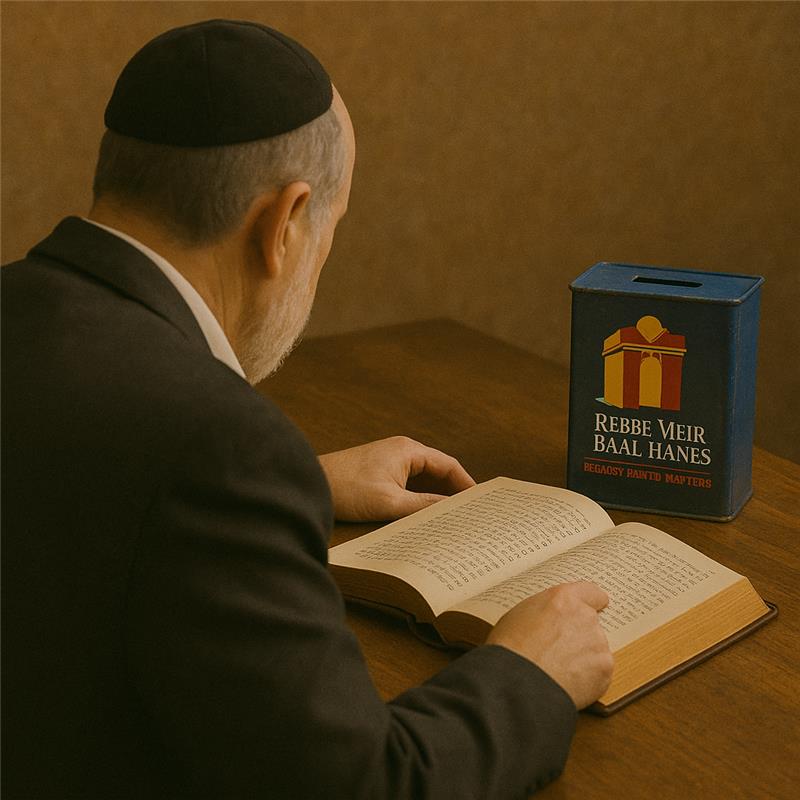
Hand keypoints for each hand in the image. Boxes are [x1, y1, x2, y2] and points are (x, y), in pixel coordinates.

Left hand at [318, 436, 475, 521]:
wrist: (308, 484)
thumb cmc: (346, 488)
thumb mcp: (389, 502)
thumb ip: (423, 506)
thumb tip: (451, 513)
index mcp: (408, 450)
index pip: (449, 465)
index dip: (466, 485)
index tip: (480, 505)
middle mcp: (402, 451)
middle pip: (438, 472)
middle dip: (454, 492)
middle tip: (470, 515)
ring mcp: (390, 461)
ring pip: (423, 480)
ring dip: (436, 497)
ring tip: (451, 519)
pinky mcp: (380, 473)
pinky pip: (409, 485)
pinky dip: (419, 498)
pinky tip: (424, 515)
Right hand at [486, 582, 613, 709]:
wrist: (517, 684)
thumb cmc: (510, 650)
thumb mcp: (519, 615)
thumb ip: (545, 611)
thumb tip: (550, 618)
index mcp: (563, 599)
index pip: (591, 592)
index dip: (591, 602)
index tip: (593, 608)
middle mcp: (585, 616)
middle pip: (591, 623)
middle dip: (579, 635)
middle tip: (559, 650)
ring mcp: (598, 643)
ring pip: (595, 649)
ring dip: (584, 657)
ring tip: (559, 670)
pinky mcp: (604, 669)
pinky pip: (599, 672)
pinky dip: (588, 679)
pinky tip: (568, 683)